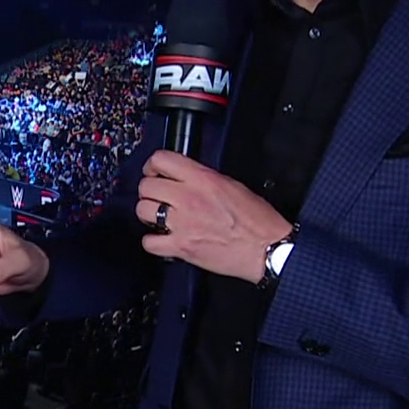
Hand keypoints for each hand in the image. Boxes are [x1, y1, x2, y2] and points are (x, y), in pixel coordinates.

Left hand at [135, 151, 290, 282]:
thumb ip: (204, 178)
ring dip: (148, 213)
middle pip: (146, 185)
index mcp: (203, 179)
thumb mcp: (232, 185)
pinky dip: (153, 242)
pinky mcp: (181, 247)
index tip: (155, 172)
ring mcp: (183, 224)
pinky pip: (149, 242)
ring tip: (160, 217)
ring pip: (142, 210)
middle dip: (150, 190)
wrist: (266, 249)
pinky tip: (163, 239)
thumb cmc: (257, 220)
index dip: (153, 166)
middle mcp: (189, 198)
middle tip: (158, 197)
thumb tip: (185, 177)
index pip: (161, 159)